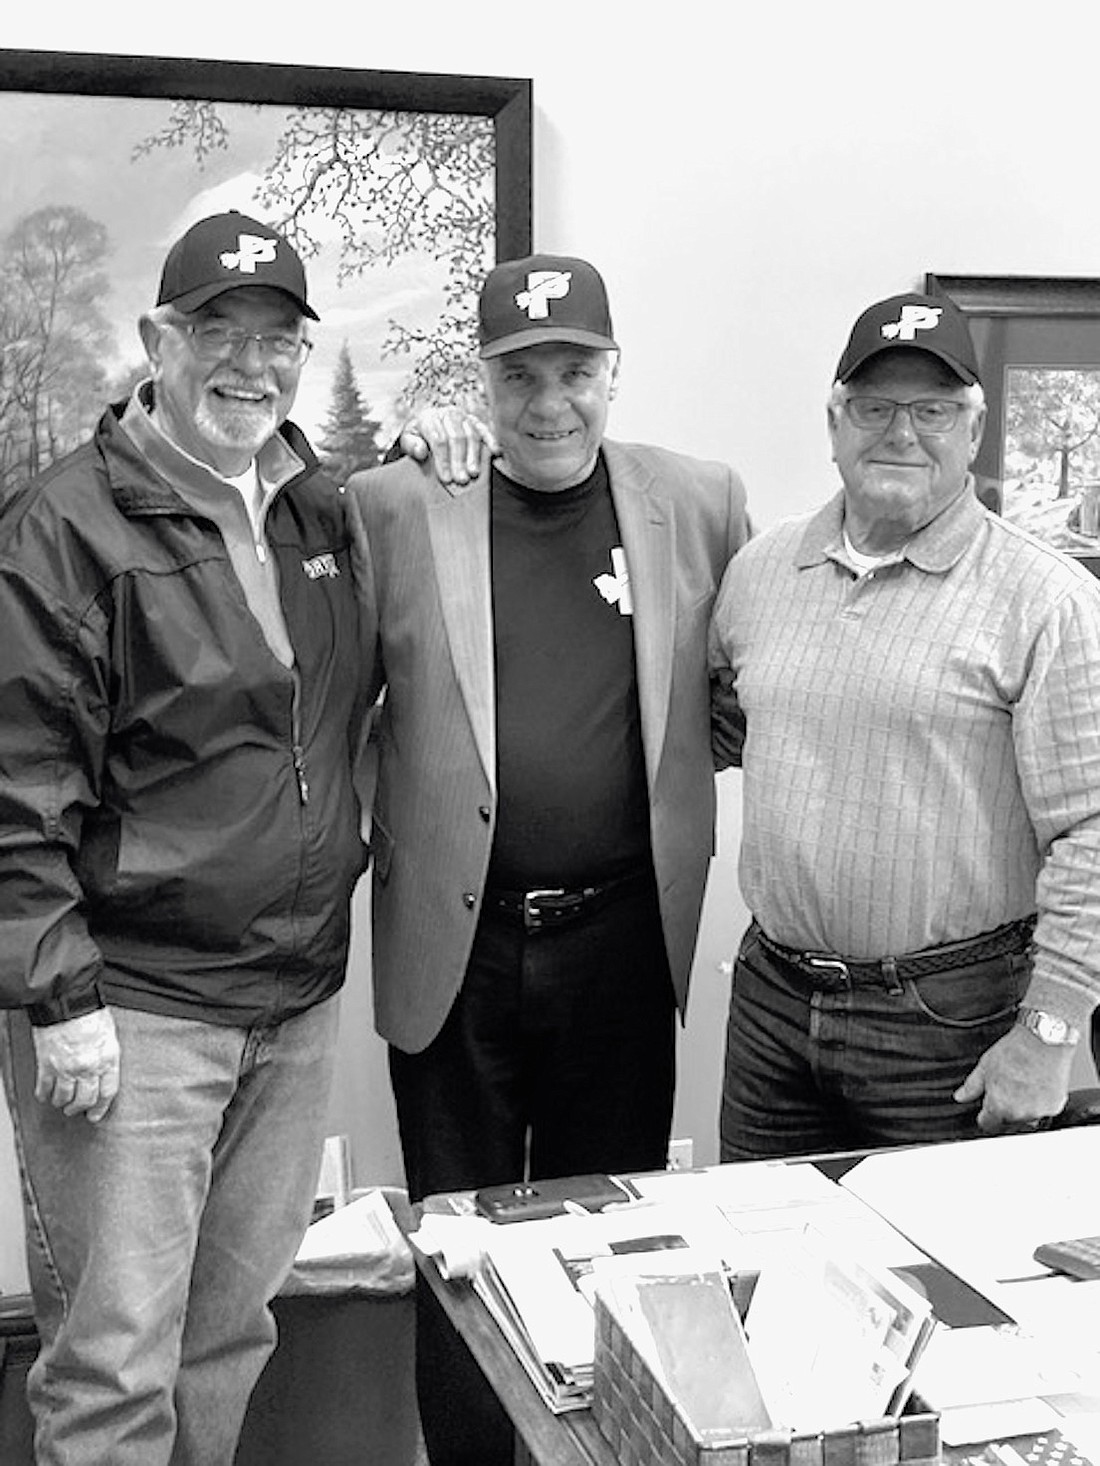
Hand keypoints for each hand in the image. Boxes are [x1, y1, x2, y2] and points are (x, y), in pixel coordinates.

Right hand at [32, 1007, 120, 1122]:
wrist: (65, 1000)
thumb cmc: (89, 1012)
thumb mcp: (109, 1034)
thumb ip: (107, 1055)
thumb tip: (104, 1071)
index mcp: (108, 1058)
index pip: (107, 1092)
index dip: (101, 1107)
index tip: (95, 1115)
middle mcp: (89, 1067)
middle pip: (85, 1100)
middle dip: (79, 1109)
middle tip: (75, 1111)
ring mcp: (67, 1068)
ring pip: (64, 1098)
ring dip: (62, 1103)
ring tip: (61, 1103)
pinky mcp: (47, 1065)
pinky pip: (45, 1089)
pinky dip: (44, 1095)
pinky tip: (44, 1096)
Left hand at [398, 406, 496, 485]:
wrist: (425, 425)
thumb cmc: (417, 437)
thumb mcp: (407, 440)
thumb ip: (411, 445)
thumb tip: (421, 451)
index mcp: (429, 418)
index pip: (438, 440)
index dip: (443, 460)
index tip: (446, 479)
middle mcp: (448, 414)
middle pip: (456, 437)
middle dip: (459, 460)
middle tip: (462, 480)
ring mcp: (463, 417)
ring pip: (472, 434)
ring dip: (474, 455)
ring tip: (474, 473)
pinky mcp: (475, 421)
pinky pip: (484, 430)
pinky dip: (491, 441)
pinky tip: (495, 453)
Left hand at [954, 1023, 1075, 1132]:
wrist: (1043, 1040)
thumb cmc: (1015, 1051)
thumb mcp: (985, 1066)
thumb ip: (972, 1086)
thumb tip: (960, 1097)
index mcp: (999, 1106)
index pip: (988, 1123)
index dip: (985, 1116)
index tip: (986, 1110)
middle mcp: (1019, 1113)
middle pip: (1008, 1120)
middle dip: (1005, 1109)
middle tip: (1007, 1088)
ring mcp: (1039, 1111)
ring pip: (1027, 1117)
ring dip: (1023, 1108)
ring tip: (1022, 1084)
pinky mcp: (1054, 1106)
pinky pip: (1043, 1110)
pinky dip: (1040, 1102)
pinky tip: (1036, 1085)